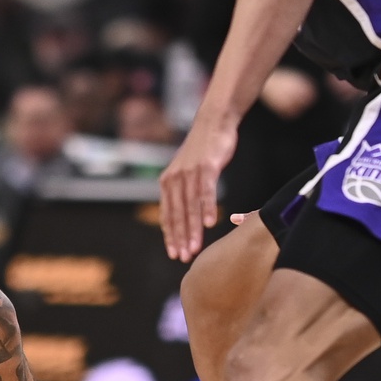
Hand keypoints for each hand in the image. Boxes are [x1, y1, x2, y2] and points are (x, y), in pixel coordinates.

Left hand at [158, 116, 237, 262]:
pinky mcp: (206, 166)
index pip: (167, 215)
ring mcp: (190, 173)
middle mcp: (175, 179)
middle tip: (183, 258)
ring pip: (189, 207)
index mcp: (168, 183)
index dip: (170, 236)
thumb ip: (184, 193)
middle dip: (180, 238)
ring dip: (193, 229)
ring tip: (195, 248)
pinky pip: (205, 191)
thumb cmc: (203, 151)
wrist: (213, 122)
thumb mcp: (188, 173)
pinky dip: (207, 208)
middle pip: (177, 214)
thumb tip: (185, 215)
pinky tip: (210, 223)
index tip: (173, 254)